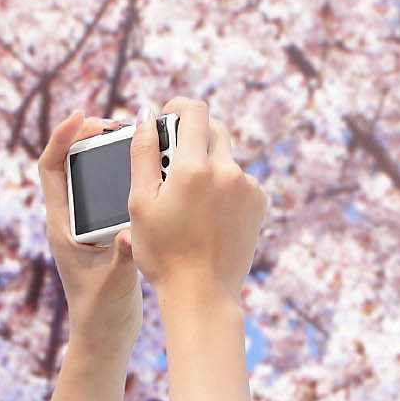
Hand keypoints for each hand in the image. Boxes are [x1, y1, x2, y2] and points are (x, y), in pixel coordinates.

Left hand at [37, 104, 143, 345]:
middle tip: (117, 123)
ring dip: (108, 153)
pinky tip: (150, 169)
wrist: (105, 336)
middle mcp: (70, 219)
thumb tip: (130, 234)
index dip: (61, 137)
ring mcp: (87, 224)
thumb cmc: (101, 313)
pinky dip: (125, 174)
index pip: (50, 169)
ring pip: (91, 175)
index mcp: (62, 225)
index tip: (82, 116)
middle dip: (89, 137)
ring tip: (134, 138)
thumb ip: (121, 258)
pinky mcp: (106, 231)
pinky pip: (110, 191)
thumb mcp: (114, 283)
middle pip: (69, 163)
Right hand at [127, 96, 266, 303]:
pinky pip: (239, 179)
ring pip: (225, 156)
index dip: (178, 107)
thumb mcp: (140, 202)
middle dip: (192, 136)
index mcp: (194, 167)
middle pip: (213, 129)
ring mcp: (248, 187)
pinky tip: (208, 213)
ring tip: (188, 199)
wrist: (202, 294)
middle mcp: (227, 171)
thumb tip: (145, 113)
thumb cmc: (163, 252)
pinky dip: (223, 185)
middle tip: (171, 163)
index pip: (195, 111)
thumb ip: (142, 153)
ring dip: (207, 164)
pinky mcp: (259, 203)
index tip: (167, 116)